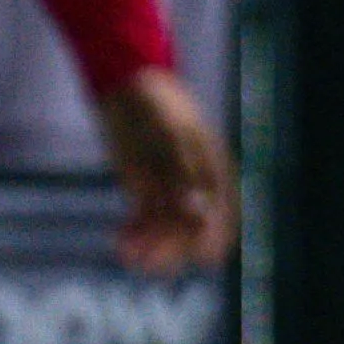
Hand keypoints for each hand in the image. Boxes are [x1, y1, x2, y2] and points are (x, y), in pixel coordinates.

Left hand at [97, 67, 236, 272]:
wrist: (124, 86)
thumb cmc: (153, 104)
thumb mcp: (168, 135)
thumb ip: (184, 173)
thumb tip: (198, 213)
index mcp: (213, 168)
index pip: (222, 215)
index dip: (210, 238)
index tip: (195, 256)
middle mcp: (195, 184)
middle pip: (191, 231)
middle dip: (170, 247)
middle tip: (143, 257)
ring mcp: (170, 189)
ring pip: (166, 233)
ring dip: (150, 247)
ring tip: (124, 250)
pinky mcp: (145, 193)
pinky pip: (145, 225)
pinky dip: (135, 237)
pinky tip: (120, 240)